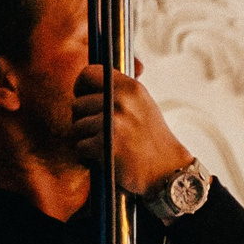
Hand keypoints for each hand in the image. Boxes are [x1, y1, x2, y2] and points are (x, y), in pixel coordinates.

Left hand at [72, 63, 193, 198]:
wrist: (166, 170)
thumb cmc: (152, 139)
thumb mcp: (142, 104)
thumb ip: (120, 91)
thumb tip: (90, 80)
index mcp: (130, 87)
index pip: (89, 73)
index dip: (81, 87)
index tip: (83, 98)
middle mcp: (121, 101)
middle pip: (78, 104)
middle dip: (83, 120)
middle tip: (99, 131)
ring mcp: (112, 122)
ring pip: (77, 126)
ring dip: (86, 139)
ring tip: (105, 146)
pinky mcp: (104, 144)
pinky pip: (80, 146)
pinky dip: (88, 156)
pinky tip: (105, 157)